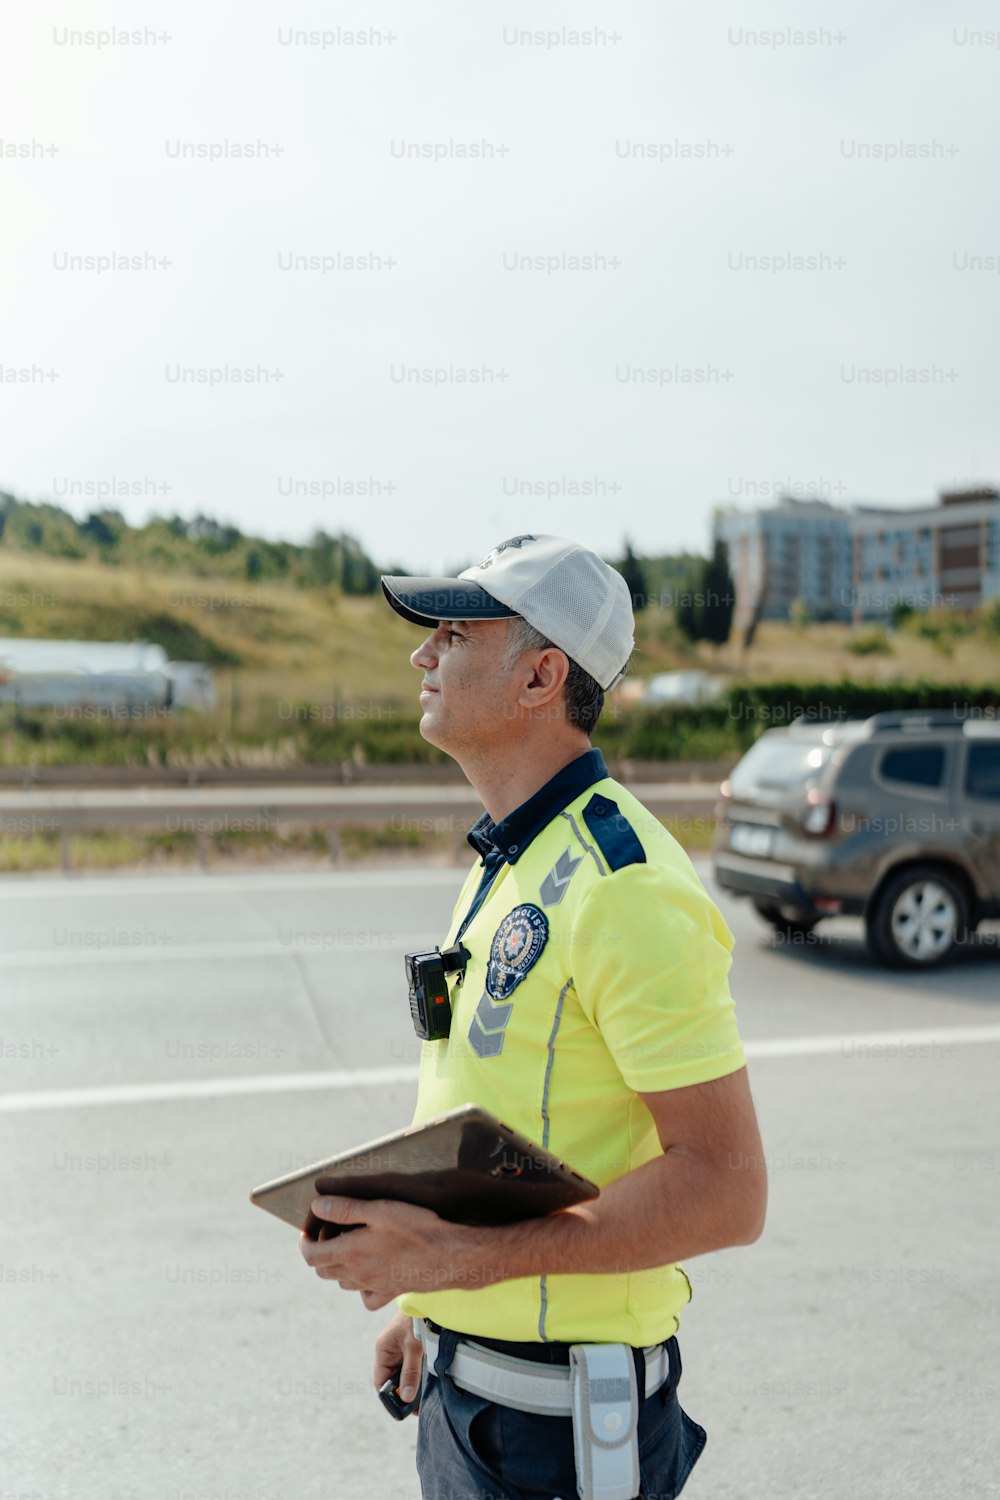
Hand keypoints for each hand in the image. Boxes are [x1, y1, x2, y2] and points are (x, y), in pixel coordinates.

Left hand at [298, 1195, 472, 1311]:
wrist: (449, 1256)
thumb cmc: (416, 1228)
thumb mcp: (379, 1209)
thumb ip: (345, 1208)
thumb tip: (317, 1206)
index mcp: (349, 1253)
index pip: (311, 1255)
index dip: (305, 1241)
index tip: (308, 1229)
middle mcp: (357, 1274)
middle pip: (324, 1269)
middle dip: (320, 1251)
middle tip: (329, 1232)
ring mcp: (373, 1286)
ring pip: (343, 1282)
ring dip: (338, 1265)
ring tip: (349, 1245)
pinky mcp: (390, 1292)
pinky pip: (367, 1297)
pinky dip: (361, 1287)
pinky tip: (371, 1271)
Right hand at [374, 1310, 424, 1409]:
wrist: (427, 1299)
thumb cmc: (416, 1319)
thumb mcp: (413, 1347)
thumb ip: (410, 1372)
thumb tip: (406, 1397)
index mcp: (383, 1351)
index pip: (381, 1383)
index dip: (389, 1398)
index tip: (402, 1410)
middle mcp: (389, 1352)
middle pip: (392, 1381)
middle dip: (403, 1394)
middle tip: (417, 1408)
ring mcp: (399, 1349)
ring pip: (402, 1375)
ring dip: (411, 1386)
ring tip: (424, 1399)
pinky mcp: (411, 1347)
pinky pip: (411, 1367)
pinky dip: (417, 1376)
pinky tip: (428, 1384)